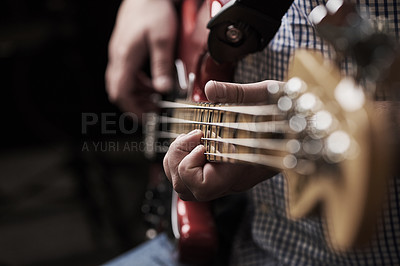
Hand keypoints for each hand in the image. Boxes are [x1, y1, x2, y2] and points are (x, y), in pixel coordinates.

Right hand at [105, 0, 177, 117]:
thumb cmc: (153, 12)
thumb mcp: (163, 40)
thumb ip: (162, 66)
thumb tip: (163, 90)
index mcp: (125, 58)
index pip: (121, 93)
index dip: (132, 109)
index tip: (146, 118)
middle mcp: (118, 58)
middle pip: (118, 91)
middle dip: (134, 105)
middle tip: (154, 110)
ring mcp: (118, 55)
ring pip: (121, 84)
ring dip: (137, 94)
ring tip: (156, 97)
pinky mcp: (122, 51)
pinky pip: (125, 74)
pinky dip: (137, 84)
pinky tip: (152, 82)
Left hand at [163, 80, 282, 200]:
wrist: (308, 126)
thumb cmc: (293, 112)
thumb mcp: (267, 95)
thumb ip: (237, 93)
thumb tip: (210, 88)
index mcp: (242, 168)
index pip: (202, 186)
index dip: (189, 165)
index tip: (200, 136)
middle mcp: (233, 180)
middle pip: (187, 190)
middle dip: (178, 161)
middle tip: (193, 135)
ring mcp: (228, 179)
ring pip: (187, 188)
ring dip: (179, 161)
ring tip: (193, 137)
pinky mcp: (225, 173)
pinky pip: (195, 179)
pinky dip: (186, 160)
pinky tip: (198, 140)